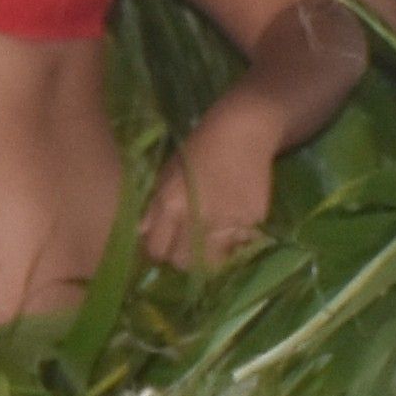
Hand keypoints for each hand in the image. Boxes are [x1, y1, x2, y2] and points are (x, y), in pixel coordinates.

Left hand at [144, 106, 282, 267]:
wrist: (242, 133)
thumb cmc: (199, 149)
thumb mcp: (167, 174)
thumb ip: (154, 207)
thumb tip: (143, 234)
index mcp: (171, 204)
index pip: (156, 249)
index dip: (158, 251)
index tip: (164, 245)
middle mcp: (198, 218)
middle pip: (183, 262)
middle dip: (181, 258)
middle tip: (186, 246)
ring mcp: (228, 222)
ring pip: (212, 262)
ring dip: (208, 255)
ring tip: (210, 240)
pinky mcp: (253, 222)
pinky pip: (239, 244)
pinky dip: (234, 240)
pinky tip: (232, 221)